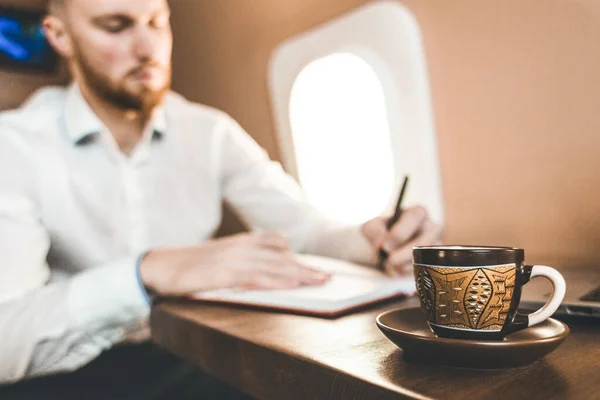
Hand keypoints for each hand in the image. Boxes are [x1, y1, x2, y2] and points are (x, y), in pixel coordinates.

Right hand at [140, 232, 330, 295]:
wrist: (162, 265)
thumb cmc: (192, 265)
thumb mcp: (221, 256)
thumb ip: (243, 259)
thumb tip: (267, 270)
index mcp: (241, 242)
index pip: (277, 243)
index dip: (298, 255)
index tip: (317, 265)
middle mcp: (242, 247)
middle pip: (282, 257)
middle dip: (306, 267)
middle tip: (328, 277)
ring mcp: (234, 260)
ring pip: (274, 267)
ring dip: (299, 275)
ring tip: (319, 282)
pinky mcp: (224, 275)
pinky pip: (255, 278)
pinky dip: (275, 282)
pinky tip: (291, 286)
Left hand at [361, 206, 442, 276]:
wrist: (385, 247)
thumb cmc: (382, 232)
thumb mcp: (373, 227)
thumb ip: (375, 232)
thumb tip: (382, 243)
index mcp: (418, 212)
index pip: (413, 219)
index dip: (397, 234)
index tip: (384, 246)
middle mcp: (432, 227)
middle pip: (423, 242)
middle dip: (403, 254)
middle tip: (388, 260)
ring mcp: (436, 245)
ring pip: (424, 258)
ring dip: (402, 265)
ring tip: (388, 264)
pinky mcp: (436, 262)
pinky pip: (423, 269)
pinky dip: (405, 272)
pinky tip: (396, 269)